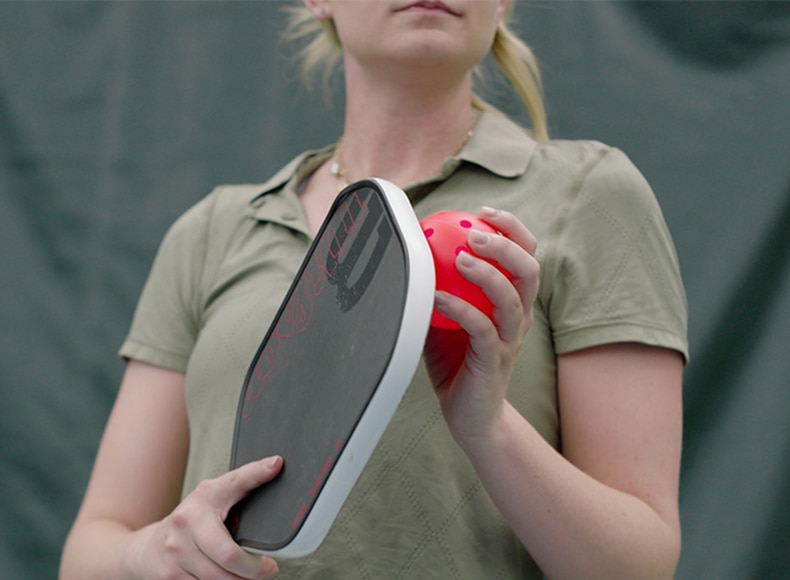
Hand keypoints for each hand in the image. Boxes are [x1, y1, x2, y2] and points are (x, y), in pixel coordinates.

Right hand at [126, 456, 282, 578]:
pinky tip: (225, 577)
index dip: (257, 473)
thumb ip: (241, 490)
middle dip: (254, 569)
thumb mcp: (213, 500)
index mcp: (205, 496)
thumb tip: (275, 469)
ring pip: (220, 578)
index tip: (275, 465)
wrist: (147, 549)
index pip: (235, 482)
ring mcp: (176, 550)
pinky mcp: (169, 576)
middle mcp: (188, 521)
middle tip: (267, 569)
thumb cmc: (190, 523)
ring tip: (247, 574)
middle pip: (229, 555)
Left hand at [423, 207, 539, 442]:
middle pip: (529, 269)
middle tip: (476, 232)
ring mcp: (510, 339)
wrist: (469, 415)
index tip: (484, 212)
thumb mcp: (444, 318)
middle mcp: (518, 317)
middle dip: (508, 243)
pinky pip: (483, 329)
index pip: (524, 255)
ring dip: (487, 273)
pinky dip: (460, 309)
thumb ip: (437, 287)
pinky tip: (436, 297)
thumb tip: (409, 251)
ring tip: (460, 257)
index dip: (512, 228)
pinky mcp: (495, 361)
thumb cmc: (456, 362)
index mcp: (512, 301)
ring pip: (512, 298)